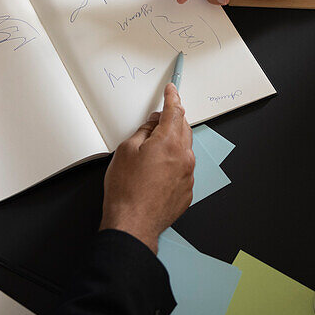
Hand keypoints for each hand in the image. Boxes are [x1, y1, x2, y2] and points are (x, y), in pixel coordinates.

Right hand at [100, 84, 193, 253]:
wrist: (132, 224)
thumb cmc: (126, 190)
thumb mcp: (126, 150)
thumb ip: (143, 131)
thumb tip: (153, 124)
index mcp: (170, 143)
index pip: (174, 111)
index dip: (172, 97)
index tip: (172, 90)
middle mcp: (184, 157)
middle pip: (183, 128)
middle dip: (172, 120)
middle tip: (157, 120)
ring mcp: (188, 176)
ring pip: (184, 149)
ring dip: (173, 144)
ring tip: (152, 153)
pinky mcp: (187, 191)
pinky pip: (183, 169)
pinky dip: (173, 164)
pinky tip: (157, 172)